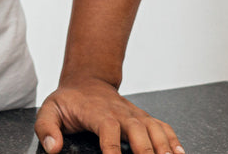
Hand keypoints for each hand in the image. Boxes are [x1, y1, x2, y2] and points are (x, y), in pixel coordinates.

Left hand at [34, 77, 183, 153]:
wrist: (87, 80)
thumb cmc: (69, 100)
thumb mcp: (49, 110)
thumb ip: (47, 129)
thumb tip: (53, 148)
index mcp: (97, 112)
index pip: (108, 129)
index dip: (112, 148)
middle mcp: (121, 112)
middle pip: (138, 131)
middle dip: (146, 152)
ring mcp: (135, 115)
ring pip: (154, 129)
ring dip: (164, 146)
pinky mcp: (143, 118)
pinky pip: (162, 127)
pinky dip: (173, 139)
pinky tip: (179, 153)